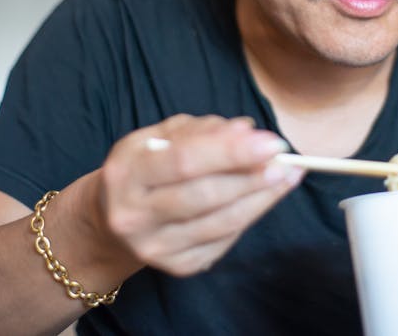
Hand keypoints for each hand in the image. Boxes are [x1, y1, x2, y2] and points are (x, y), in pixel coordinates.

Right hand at [97, 114, 303, 276]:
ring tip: (287, 176)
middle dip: (252, 177)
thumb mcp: (158, 137)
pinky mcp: (177, 267)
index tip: (270, 142)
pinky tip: (265, 197)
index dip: (231, 152)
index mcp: (127, 173)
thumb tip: (246, 130)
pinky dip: (249, 215)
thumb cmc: (143, 168)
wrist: (110, 221)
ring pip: (221, 223)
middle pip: (205, 195)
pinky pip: (224, 240)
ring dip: (261, 198)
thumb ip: (200, 131)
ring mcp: (155, 247)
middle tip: (286, 161)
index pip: (185, 161)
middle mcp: (135, 215)